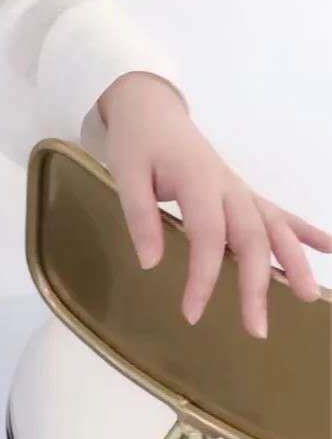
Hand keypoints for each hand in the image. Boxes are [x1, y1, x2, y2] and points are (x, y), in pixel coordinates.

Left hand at [98, 72, 331, 338]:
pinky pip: (276, 212)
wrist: (150, 109)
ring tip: (308, 296)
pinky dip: (303, 230)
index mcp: (197, 180)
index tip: (192, 313)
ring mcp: (238, 188)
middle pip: (250, 237)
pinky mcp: (240, 191)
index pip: (207, 235)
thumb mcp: (126, 173)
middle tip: (257, 329)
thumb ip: (139, 215)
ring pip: (272, 227)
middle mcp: (227, 186)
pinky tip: (328, 247)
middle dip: (257, 284)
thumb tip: (151, 264)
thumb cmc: (137, 143)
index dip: (203, 276)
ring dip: (292, 261)